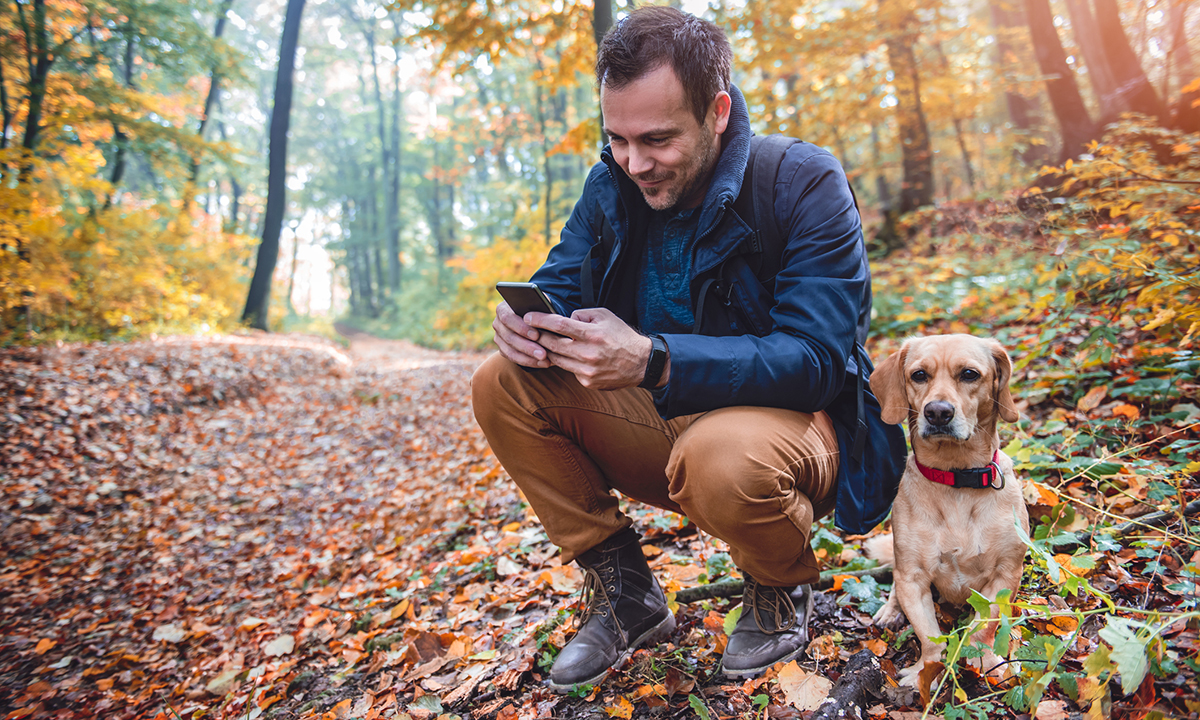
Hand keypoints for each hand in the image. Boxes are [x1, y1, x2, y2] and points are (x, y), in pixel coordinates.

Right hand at [491, 301, 553, 368]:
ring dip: (528, 357)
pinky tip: (541, 363)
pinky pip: (513, 358)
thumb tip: (548, 318)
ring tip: (544, 360)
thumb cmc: (540, 309)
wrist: (537, 318)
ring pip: (510, 351)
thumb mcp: (540, 306)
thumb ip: (541, 311)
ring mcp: (499, 337)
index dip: (521, 328)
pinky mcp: (503, 349)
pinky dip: (528, 361)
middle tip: (543, 354)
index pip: (508, 318)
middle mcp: (498, 323)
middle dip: (527, 347)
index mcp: (504, 308)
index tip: (536, 335)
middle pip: (509, 337)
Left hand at [528, 308, 665, 389]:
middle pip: (552, 344)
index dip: (540, 320)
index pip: (559, 325)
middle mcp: (588, 354)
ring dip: (547, 351)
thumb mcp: (605, 316)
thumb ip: (582, 315)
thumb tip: (565, 319)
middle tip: (528, 331)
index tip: (528, 316)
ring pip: (556, 359)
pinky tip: (566, 356)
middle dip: (537, 336)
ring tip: (542, 343)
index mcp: (592, 334)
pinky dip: (566, 362)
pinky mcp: (588, 382)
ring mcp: (587, 371)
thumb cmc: (621, 336)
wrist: (641, 363)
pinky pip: (569, 370)